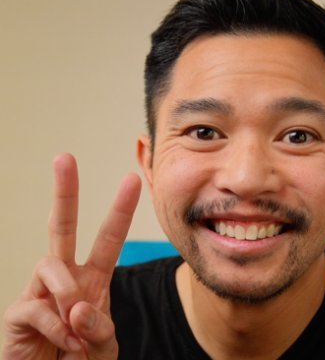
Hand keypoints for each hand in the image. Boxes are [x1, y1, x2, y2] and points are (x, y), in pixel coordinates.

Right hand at [2, 153, 140, 359]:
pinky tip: (64, 341)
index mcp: (92, 279)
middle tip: (64, 157)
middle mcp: (66, 277)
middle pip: (63, 225)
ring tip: (74, 323)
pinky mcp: (19, 313)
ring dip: (67, 293)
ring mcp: (40, 291)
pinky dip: (55, 327)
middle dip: (65, 191)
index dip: (120, 209)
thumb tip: (78, 308)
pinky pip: (37, 306)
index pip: (108, 237)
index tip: (131, 180)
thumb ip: (100, 327)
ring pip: (49, 263)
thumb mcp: (103, 345)